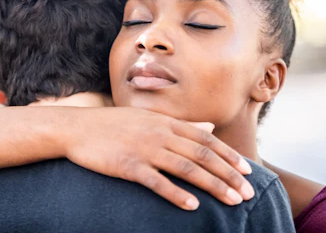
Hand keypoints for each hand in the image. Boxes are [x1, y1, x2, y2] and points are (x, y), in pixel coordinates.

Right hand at [63, 107, 254, 209]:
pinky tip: (193, 206)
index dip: (229, 155)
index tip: (248, 171)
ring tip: (232, 201)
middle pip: (202, 156)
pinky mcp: (128, 165)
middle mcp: (160, 134)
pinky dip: (177, 194)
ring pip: (186, 169)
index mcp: (166, 122)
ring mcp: (144, 149)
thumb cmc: (113, 124)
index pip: (206, 139)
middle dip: (229, 175)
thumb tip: (209, 127)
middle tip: (248, 192)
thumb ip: (180, 124)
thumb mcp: (149, 118)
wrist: (76, 128)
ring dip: (212, 186)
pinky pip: (157, 182)